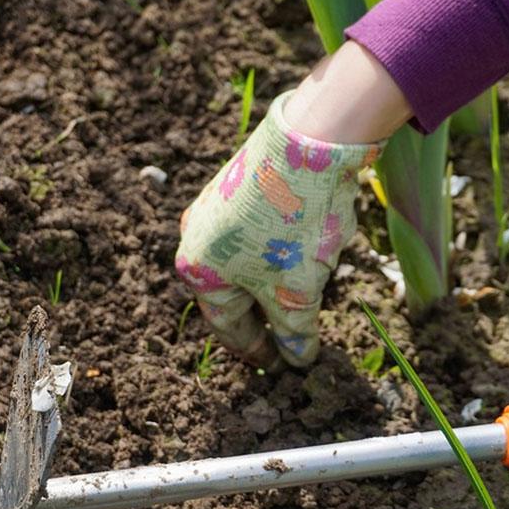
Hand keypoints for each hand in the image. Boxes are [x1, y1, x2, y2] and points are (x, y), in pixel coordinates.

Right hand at [175, 90, 383, 369]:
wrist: (309, 142)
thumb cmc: (292, 226)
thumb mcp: (296, 292)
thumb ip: (295, 332)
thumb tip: (298, 359)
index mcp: (198, 271)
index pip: (228, 327)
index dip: (257, 351)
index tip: (278, 367)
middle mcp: (197, 237)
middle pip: (236, 293)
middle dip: (267, 316)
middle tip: (291, 337)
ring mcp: (218, 206)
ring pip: (250, 261)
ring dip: (277, 281)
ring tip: (307, 294)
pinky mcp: (243, 183)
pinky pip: (261, 232)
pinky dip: (283, 250)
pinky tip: (311, 249)